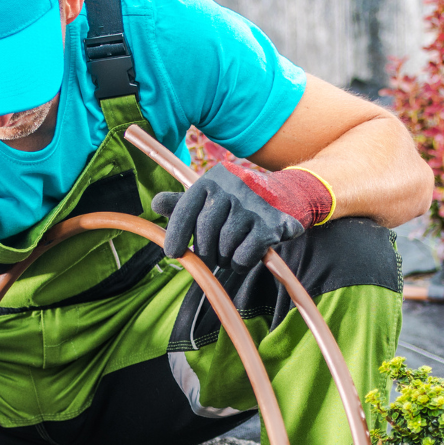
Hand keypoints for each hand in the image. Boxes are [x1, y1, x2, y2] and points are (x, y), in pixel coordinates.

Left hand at [152, 162, 332, 272]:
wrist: (287, 197)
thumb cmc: (240, 201)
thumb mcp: (212, 197)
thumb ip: (184, 203)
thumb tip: (156, 204)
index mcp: (211, 180)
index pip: (186, 209)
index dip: (176, 234)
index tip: (173, 254)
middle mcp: (231, 188)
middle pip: (205, 232)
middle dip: (206, 252)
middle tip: (211, 257)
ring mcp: (252, 206)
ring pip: (225, 246)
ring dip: (226, 258)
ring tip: (232, 253)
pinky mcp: (270, 225)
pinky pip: (244, 256)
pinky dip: (241, 263)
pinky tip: (247, 257)